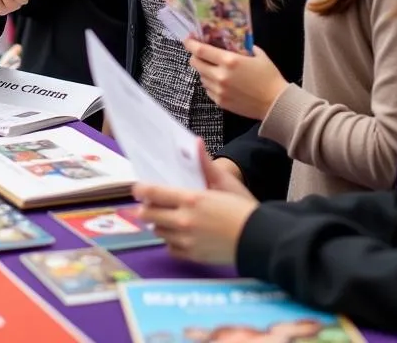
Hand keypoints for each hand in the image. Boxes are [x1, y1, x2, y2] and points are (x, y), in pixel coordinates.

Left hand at [134, 143, 258, 265]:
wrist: (259, 240)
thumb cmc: (243, 207)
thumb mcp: (226, 181)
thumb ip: (206, 163)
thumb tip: (195, 141)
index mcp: (190, 199)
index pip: (155, 193)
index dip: (141, 189)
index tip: (137, 188)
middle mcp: (183, 221)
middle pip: (150, 215)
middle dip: (145, 208)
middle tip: (147, 203)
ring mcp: (186, 241)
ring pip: (159, 232)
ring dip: (157, 223)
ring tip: (163, 217)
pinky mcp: (192, 256)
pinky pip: (170, 248)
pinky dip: (170, 240)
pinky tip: (176, 234)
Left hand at [186, 39, 288, 120]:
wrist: (275, 103)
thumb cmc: (269, 77)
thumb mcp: (258, 55)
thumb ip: (244, 47)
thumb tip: (235, 41)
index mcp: (229, 61)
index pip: (201, 50)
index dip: (191, 44)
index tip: (188, 39)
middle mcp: (220, 75)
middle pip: (196, 63)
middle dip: (194, 57)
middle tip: (199, 53)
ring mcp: (219, 90)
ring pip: (201, 77)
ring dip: (203, 70)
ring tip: (213, 68)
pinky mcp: (220, 102)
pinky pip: (207, 89)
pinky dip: (210, 83)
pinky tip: (220, 81)